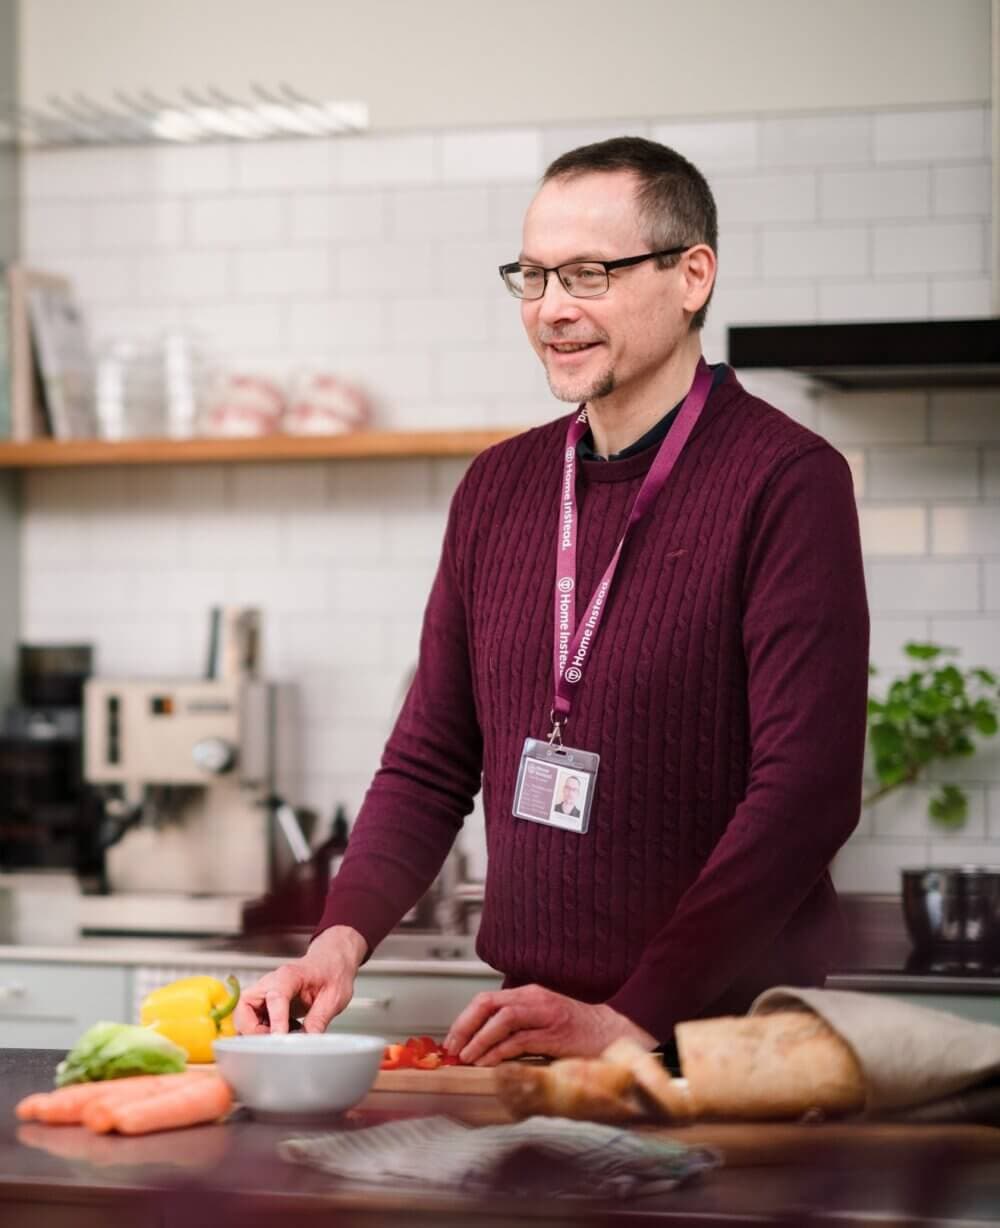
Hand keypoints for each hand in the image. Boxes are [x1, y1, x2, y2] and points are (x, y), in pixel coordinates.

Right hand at [233, 925, 367, 1034]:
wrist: (330, 962)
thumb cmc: (331, 973)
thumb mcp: (334, 997)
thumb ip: (319, 1019)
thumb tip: (307, 1041)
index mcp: (288, 976)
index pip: (276, 997)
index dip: (276, 1020)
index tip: (280, 1039)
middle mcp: (270, 983)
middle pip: (244, 1007)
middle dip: (253, 1029)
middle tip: (275, 1041)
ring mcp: (264, 993)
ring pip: (243, 1016)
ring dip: (256, 1032)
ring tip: (282, 1036)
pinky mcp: (264, 1004)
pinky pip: (251, 1021)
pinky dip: (261, 1032)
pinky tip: (283, 1032)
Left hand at [443, 984, 656, 1064]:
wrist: (612, 1032)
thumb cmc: (575, 1031)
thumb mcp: (541, 1020)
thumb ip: (516, 1026)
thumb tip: (481, 1044)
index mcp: (528, 994)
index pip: (486, 1000)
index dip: (465, 1019)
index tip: (452, 1040)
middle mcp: (534, 999)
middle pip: (489, 1004)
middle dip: (465, 1026)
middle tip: (453, 1048)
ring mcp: (545, 1015)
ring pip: (502, 1019)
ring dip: (480, 1040)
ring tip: (467, 1058)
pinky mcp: (554, 1034)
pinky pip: (520, 1040)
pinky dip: (499, 1052)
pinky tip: (489, 1063)